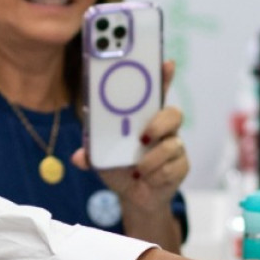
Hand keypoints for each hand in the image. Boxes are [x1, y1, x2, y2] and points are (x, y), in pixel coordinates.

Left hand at [75, 63, 187, 214]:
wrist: (134, 196)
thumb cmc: (119, 166)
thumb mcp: (101, 158)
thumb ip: (91, 153)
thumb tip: (79, 157)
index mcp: (144, 118)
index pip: (156, 92)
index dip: (163, 76)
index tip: (167, 63)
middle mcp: (163, 128)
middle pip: (173, 113)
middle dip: (159, 123)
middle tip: (142, 138)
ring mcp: (175, 146)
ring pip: (173, 144)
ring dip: (151, 160)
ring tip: (138, 170)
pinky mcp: (181, 166)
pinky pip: (174, 167)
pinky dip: (156, 175)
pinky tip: (148, 179)